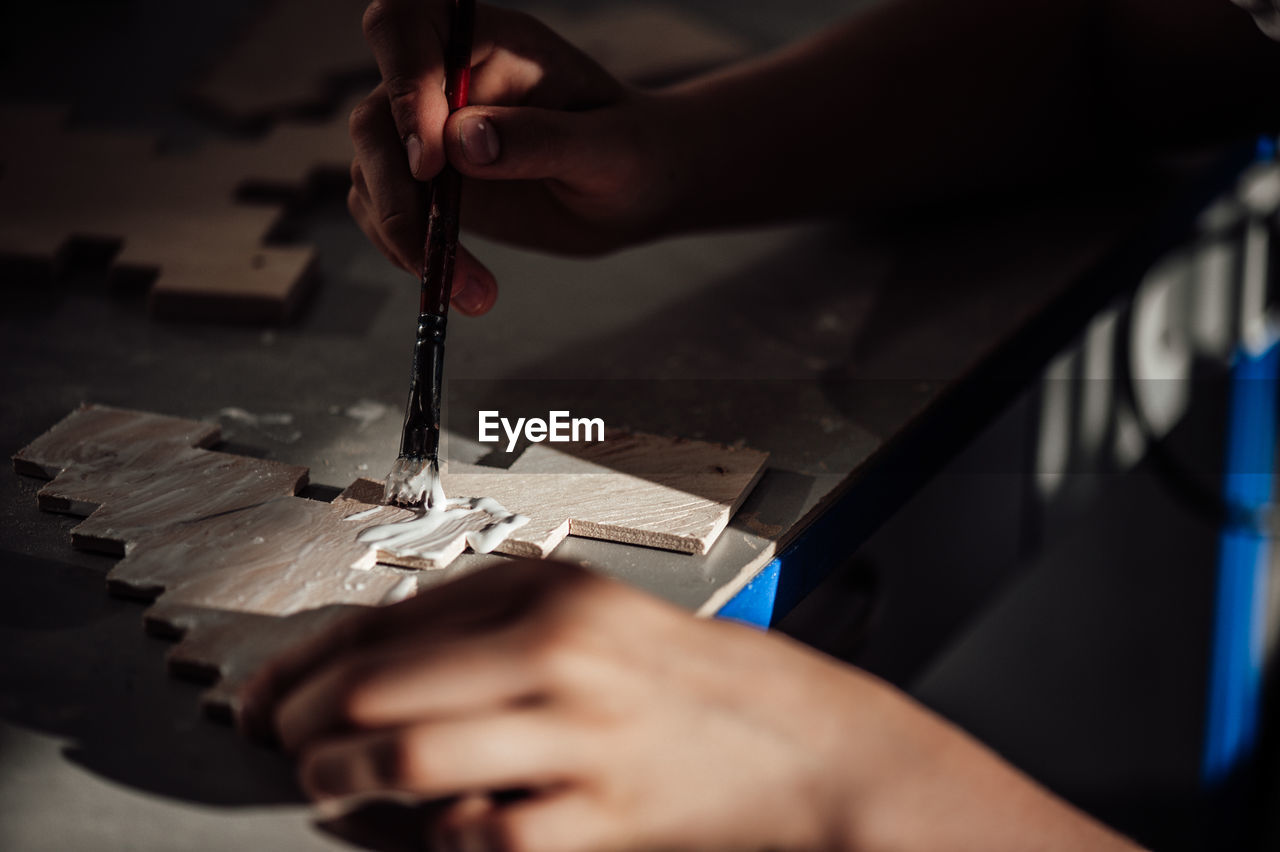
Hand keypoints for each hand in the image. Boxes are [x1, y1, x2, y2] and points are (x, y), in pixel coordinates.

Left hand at [239, 561, 1140, 851]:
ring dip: (349, 783)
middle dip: (306, 730)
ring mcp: (579, 731)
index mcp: (544, 588)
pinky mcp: (602, 813)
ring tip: (338, 790)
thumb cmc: (673, 677)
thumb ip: (476, 629)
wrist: (793, 740)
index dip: (298, 669)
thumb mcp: (582, 616)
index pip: (382, 623)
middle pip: (376, 689)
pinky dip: (439, 838)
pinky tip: (441, 829)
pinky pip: (480, 836)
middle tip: (291, 752)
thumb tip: (353, 666)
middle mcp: (557, 647)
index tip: (261, 702)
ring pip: (409, 760)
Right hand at [348, 1, 676, 315]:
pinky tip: (462, 288)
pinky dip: (409, 253)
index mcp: (490, 43)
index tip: (434, 159)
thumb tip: (462, 141)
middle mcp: (447, 81)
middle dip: (395, 188)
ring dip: (405, 236)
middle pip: (374, 116)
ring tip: (470, 290)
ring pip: (372, 171)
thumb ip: (543, 137)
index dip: (402, 84)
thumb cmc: (636, 152)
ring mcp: (431, 134)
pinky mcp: (429, 185)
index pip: (406, 24)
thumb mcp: (609, 147)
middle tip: (434, 246)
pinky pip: (385, 212)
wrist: (640, 191)